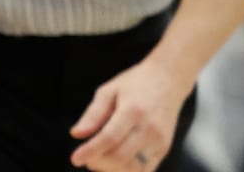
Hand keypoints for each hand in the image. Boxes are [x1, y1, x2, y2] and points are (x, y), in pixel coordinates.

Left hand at [69, 59, 189, 170]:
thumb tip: (76, 134)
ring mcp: (159, 141)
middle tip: (86, 156)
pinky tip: (115, 162)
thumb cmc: (136, 83)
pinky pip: (146, 170)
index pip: (109, 138)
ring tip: (99, 159)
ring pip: (133, 168)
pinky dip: (127, 170)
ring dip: (112, 169)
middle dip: (98, 161)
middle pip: (120, 156)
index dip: (90, 151)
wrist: (168, 81)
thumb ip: (93, 114)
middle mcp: (149, 129)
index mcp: (133, 111)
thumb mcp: (109, 90)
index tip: (75, 159)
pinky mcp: (164, 149)